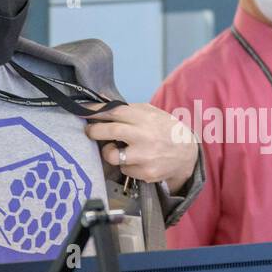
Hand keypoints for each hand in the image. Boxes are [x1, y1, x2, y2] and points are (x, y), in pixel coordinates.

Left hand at [83, 103, 197, 192]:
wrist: (187, 154)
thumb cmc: (165, 130)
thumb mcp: (151, 113)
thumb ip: (127, 108)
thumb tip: (100, 98)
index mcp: (146, 119)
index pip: (116, 112)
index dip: (96, 111)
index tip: (83, 110)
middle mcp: (146, 137)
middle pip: (111, 132)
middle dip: (94, 131)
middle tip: (89, 131)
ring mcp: (146, 157)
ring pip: (113, 155)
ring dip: (110, 152)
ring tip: (117, 149)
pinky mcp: (146, 173)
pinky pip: (124, 169)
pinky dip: (125, 164)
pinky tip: (135, 160)